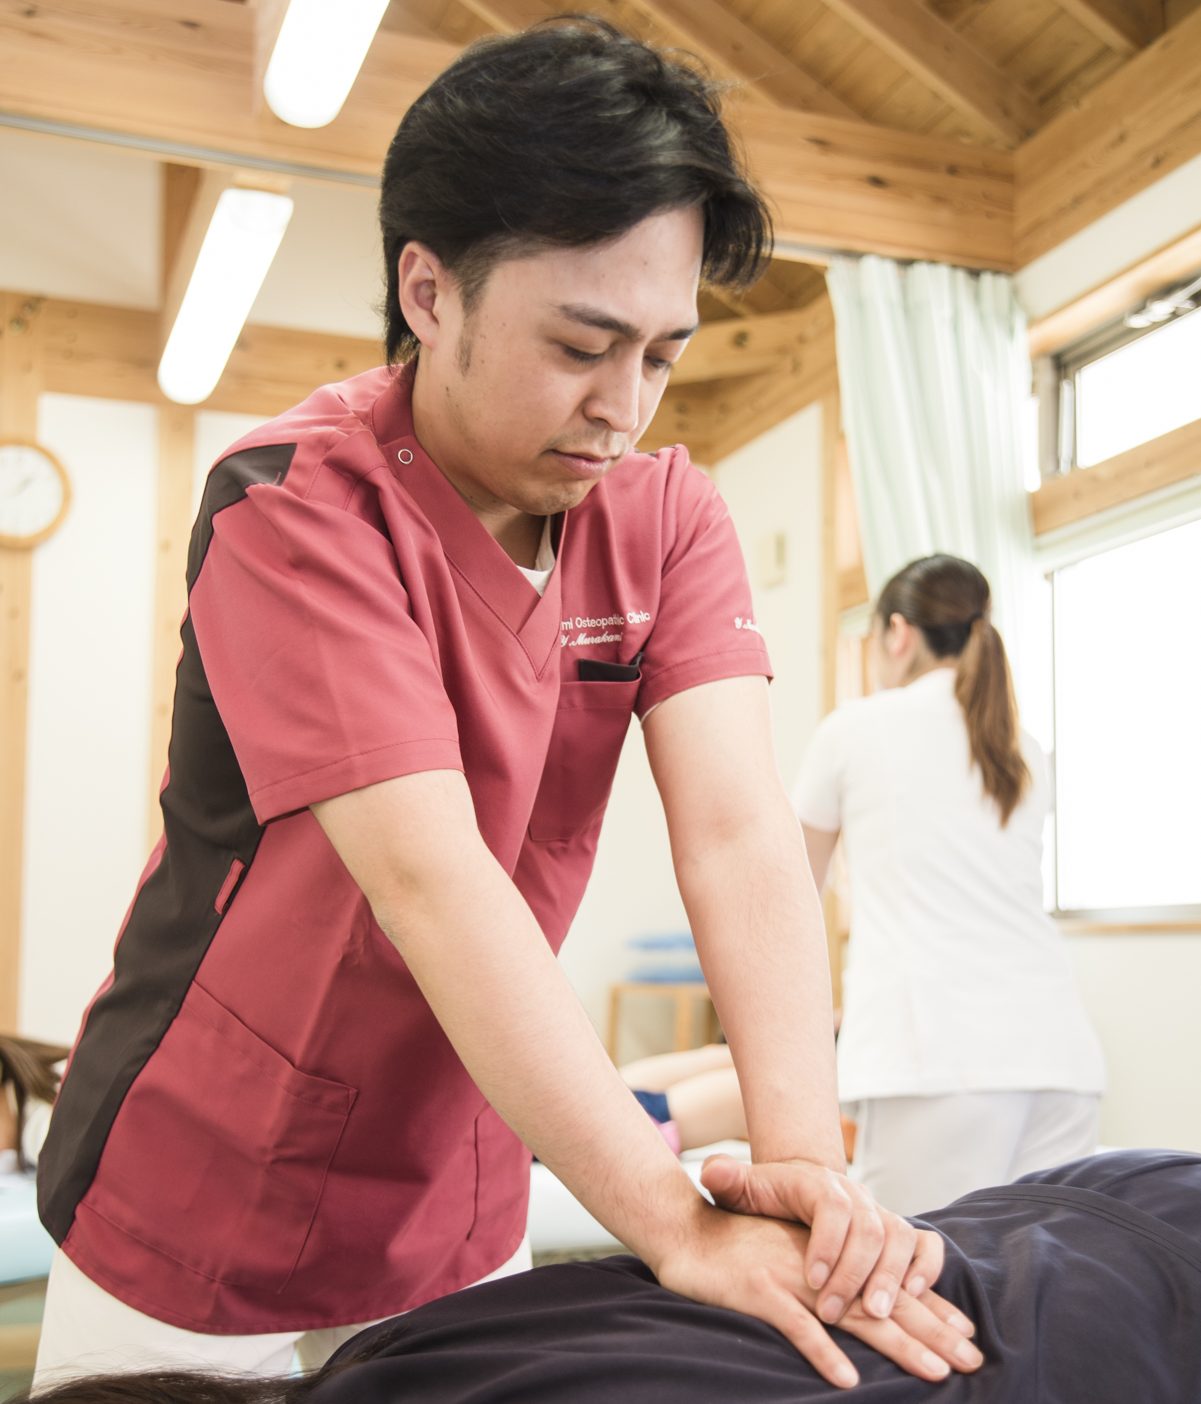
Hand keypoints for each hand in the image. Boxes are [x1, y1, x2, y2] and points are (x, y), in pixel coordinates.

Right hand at [652, 1200, 983, 1389]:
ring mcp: (788, 1276)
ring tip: (935, 1374)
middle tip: (972, 1361)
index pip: (887, 1284)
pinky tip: (847, 1381)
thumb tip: (858, 1307)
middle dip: (931, 1334)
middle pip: (883, 1302)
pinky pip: (795, 1325)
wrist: (684, 1229)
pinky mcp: (757, 1291)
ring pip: (853, 1315)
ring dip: (897, 1346)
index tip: (966, 1332)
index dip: (927, 1308)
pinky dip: (822, 1352)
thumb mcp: (786, 1257)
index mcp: (827, 1256)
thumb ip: (823, 1277)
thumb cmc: (734, 1248)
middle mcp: (817, 1264)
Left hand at [701, 1155, 956, 1326]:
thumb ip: (727, 1179)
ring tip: (876, 1313)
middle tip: (833, 1311)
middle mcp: (855, 1196)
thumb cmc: (765, 1195)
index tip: (811, 1279)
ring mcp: (879, 1213)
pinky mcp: (897, 1234)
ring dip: (892, 1276)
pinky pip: (925, 1244)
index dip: (826, 1242)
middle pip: (868, 1227)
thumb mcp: (741, 1187)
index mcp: (817, 1183)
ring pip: (899, 1237)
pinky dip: (926, 1267)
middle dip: (854, 1272)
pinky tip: (916, 1296)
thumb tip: (712, 1172)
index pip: (831, 1206)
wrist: (795, 1187)